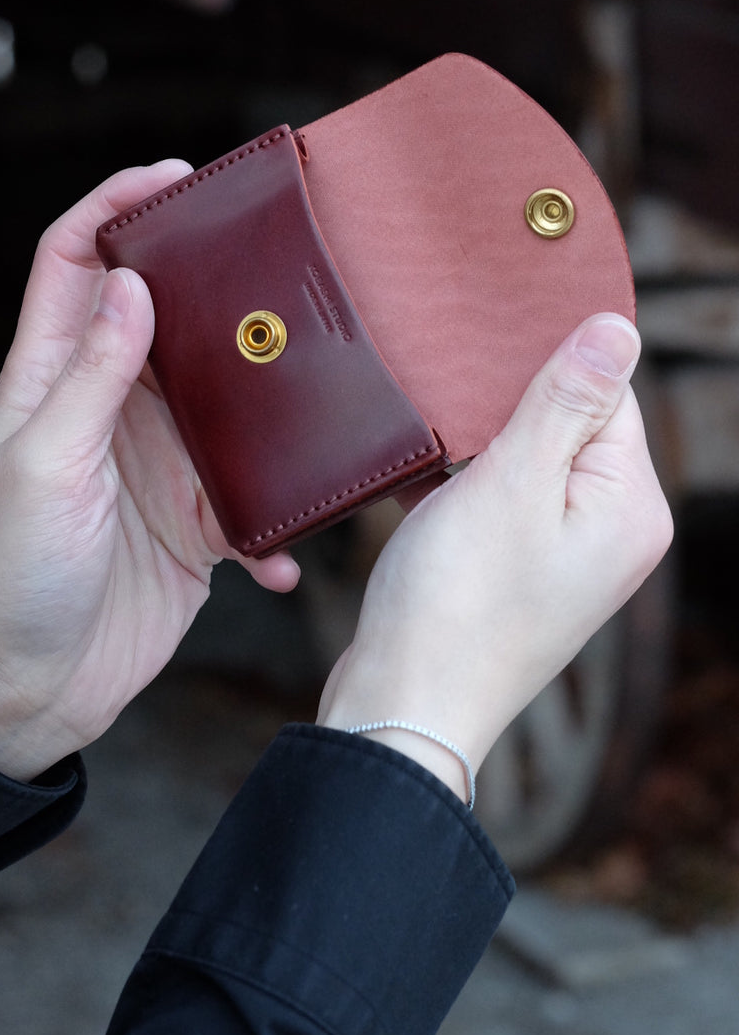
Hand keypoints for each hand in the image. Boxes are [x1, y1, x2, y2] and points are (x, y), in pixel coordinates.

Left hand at [0, 162, 299, 779]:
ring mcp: (157, 462)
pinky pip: (252, 499)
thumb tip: (135, 287)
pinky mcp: (195, 523)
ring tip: (314, 387)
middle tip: (278, 262)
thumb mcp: (44, 468)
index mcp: (52, 379)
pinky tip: (285, 548)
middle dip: (216, 286)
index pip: (76, 263)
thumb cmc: (10, 576)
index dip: (115, 207)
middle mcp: (109, 407)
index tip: (173, 179)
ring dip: (264, 398)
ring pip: (224, 399)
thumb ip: (92, 380)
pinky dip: (274, 518)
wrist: (27, 695)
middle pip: (165, 316)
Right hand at [317, 314, 672, 801]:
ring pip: (522, 459)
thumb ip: (565, 400)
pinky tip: (416, 485)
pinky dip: (455, 485)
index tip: (483, 356)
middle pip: (567, 423)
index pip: (606, 394)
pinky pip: (494, 499)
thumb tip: (621, 327)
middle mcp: (610, 531)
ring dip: (474, 446)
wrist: (402, 706)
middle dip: (505, 407)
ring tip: (431, 450)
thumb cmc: (458, 601)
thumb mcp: (513, 482)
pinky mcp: (516, 571)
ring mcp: (563, 555)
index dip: (544, 366)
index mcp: (631, 507)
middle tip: (448, 401)